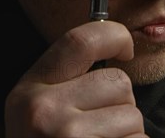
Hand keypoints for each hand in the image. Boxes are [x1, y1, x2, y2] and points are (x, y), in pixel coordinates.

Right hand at [4, 21, 147, 137]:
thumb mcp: (38, 108)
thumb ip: (67, 79)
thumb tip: (116, 42)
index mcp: (30, 89)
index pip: (81, 40)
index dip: (114, 36)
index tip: (124, 48)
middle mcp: (44, 112)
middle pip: (119, 83)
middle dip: (120, 104)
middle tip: (97, 128)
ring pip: (134, 117)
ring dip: (128, 134)